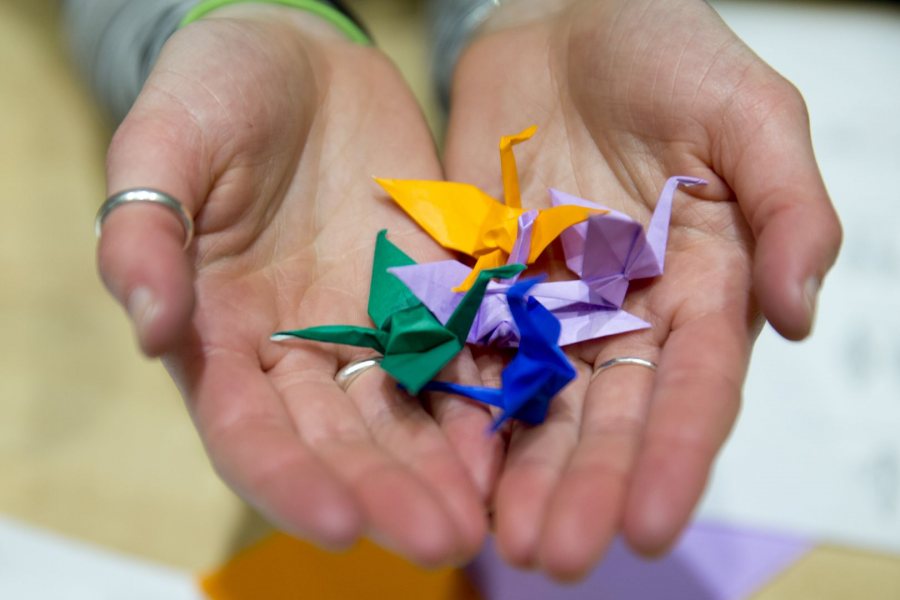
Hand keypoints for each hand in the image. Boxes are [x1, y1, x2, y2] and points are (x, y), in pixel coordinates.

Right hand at [96, 5, 497, 565]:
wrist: (302, 55)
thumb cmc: (216, 91)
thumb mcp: (167, 144)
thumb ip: (148, 232)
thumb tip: (150, 327)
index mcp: (222, 331)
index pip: (248, 429)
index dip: (288, 478)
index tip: (339, 526)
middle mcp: (298, 348)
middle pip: (340, 439)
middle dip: (388, 493)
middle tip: (444, 541)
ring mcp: (370, 322)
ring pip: (407, 412)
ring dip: (444, 468)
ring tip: (489, 517)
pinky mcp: (430, 289)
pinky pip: (462, 351)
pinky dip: (485, 396)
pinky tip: (519, 436)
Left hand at [444, 0, 840, 578]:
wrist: (563, 14)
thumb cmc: (665, 48)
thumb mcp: (747, 111)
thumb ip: (787, 205)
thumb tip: (802, 313)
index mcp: (700, 279)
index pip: (694, 382)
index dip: (674, 452)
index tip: (648, 523)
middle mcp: (626, 307)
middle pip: (610, 410)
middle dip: (585, 482)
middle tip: (559, 554)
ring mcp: (551, 298)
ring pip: (538, 398)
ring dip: (522, 469)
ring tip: (504, 538)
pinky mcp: (485, 277)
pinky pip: (470, 347)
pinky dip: (461, 403)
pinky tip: (444, 461)